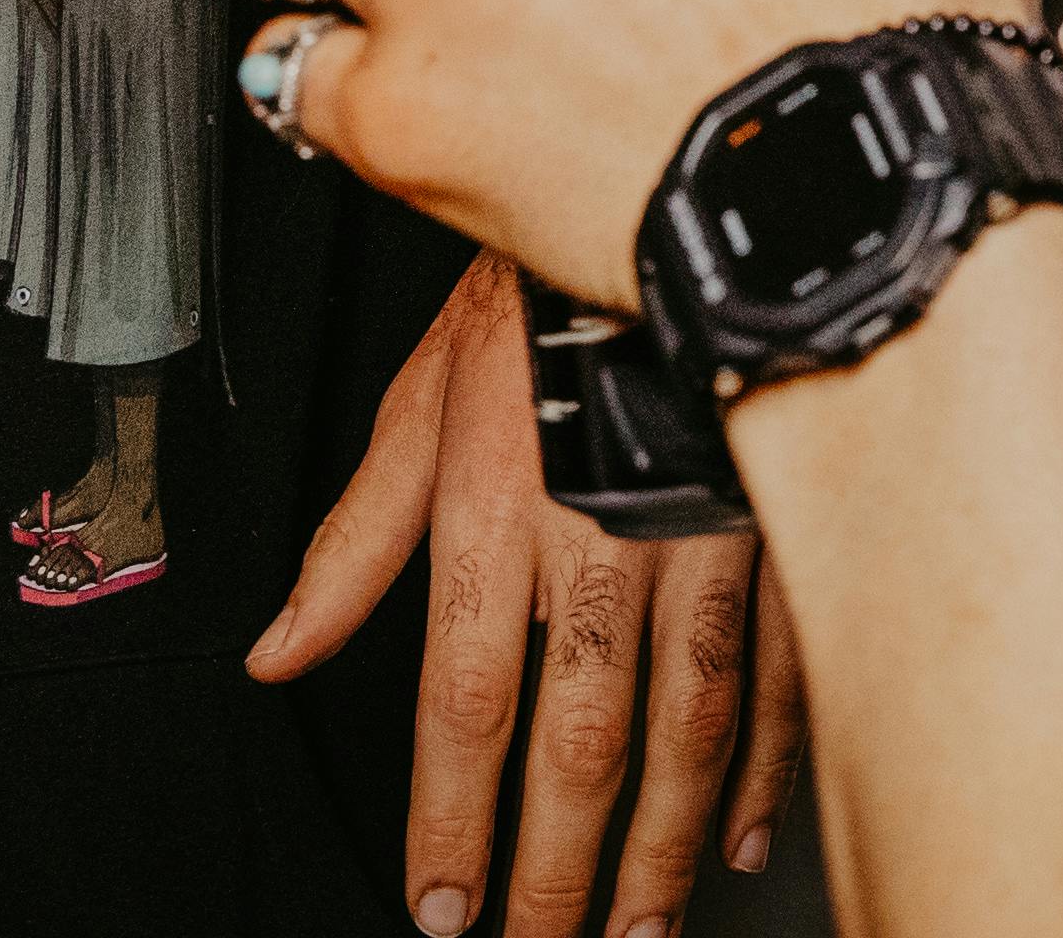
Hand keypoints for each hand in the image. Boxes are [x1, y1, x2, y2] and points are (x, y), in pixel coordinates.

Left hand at [254, 255, 807, 932]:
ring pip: (688, 728)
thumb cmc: (541, 297)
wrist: (683, 197)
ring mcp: (708, 537)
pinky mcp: (787, 524)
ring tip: (635, 931)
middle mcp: (603, 538)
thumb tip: (276, 652)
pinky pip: (782, 670)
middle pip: (578, 744)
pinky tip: (742, 833)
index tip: (442, 907)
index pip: (466, 704)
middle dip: (556, 873)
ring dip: (658, 850)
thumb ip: (353, 542)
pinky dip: (767, 766)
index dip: (451, 823)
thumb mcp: (421, 401)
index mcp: (499, 514)